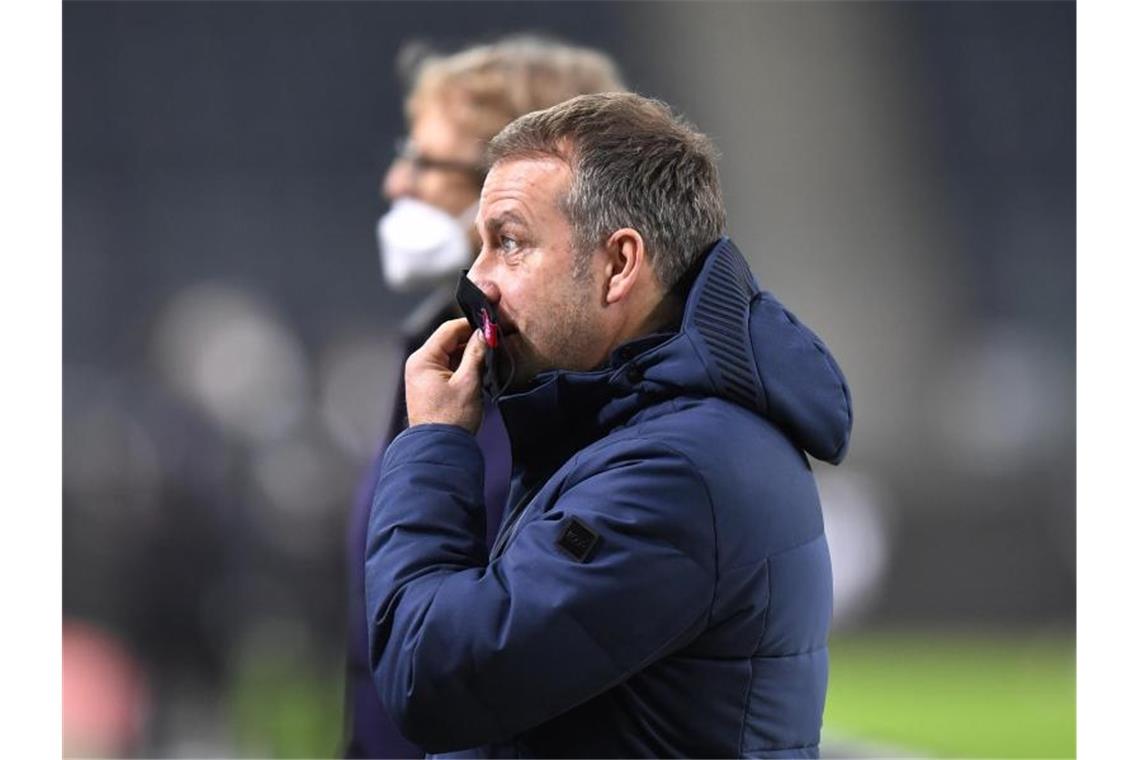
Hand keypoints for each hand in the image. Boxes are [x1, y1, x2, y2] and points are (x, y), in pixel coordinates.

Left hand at [405, 317, 486, 433]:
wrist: (440, 449)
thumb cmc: (451, 419)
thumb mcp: (469, 382)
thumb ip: (476, 353)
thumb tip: (484, 333)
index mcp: (423, 359)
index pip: (448, 330)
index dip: (471, 325)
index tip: (490, 326)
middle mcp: (419, 364)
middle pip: (449, 341)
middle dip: (471, 342)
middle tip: (493, 344)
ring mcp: (423, 376)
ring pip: (450, 355)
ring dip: (469, 356)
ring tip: (488, 361)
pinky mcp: (429, 386)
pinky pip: (448, 368)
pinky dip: (463, 367)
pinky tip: (478, 373)